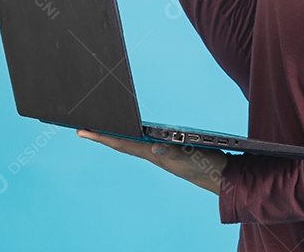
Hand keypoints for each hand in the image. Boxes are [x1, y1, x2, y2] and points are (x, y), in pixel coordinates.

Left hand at [77, 129, 226, 194]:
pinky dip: (133, 133)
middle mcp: (153, 152)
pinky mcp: (169, 148)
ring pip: (132, 141)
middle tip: (83, 127)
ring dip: (115, 134)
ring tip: (100, 128)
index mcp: (153, 154)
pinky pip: (144, 139)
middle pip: (122, 142)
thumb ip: (172, 152)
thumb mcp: (190, 157)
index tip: (82, 130)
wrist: (221, 175)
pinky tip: (132, 130)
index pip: (122, 143)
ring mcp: (160, 151)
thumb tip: (153, 147)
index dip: (102, 137)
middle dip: (102, 134)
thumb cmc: (205, 167)